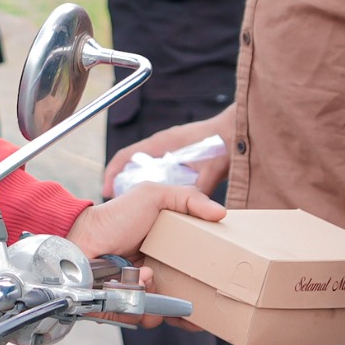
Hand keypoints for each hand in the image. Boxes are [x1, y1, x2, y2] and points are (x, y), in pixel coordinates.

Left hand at [65, 181, 221, 325]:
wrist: (81, 237)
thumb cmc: (115, 217)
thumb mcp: (153, 197)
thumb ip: (189, 198)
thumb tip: (221, 213)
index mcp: (169, 256)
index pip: (195, 277)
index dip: (207, 287)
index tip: (219, 292)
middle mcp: (157, 278)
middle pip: (184, 303)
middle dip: (191, 306)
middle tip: (194, 301)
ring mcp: (140, 295)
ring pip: (163, 313)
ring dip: (161, 300)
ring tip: (148, 278)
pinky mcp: (123, 307)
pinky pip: (142, 317)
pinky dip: (141, 306)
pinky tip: (136, 285)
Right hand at [101, 111, 231, 199]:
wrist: (237, 129)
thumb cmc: (222, 144)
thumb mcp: (210, 170)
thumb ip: (201, 192)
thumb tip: (194, 215)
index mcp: (162, 143)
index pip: (126, 155)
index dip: (113, 173)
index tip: (107, 191)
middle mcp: (162, 143)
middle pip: (131, 161)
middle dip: (121, 180)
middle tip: (117, 203)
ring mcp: (169, 146)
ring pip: (144, 164)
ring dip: (135, 179)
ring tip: (132, 203)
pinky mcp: (177, 151)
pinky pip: (155, 165)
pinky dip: (150, 178)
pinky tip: (155, 195)